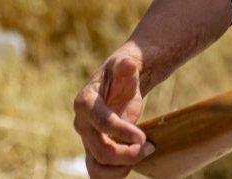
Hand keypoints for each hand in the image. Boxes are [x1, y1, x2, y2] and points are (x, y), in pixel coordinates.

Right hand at [72, 50, 154, 177]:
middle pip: (100, 149)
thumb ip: (125, 67)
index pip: (101, 123)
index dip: (122, 132)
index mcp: (85, 102)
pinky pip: (97, 172)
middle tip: (150, 147)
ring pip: (96, 166)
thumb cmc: (124, 73)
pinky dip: (114, 175)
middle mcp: (81, 124)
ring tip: (143, 155)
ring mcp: (86, 139)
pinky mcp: (94, 149)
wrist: (121, 84)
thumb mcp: (125, 66)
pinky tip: (132, 164)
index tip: (143, 137)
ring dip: (120, 168)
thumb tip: (127, 64)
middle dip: (127, 153)